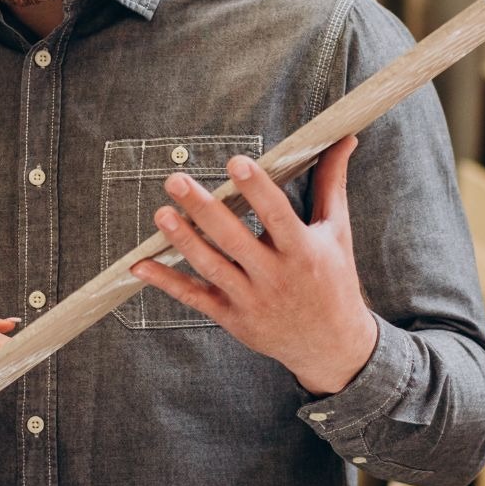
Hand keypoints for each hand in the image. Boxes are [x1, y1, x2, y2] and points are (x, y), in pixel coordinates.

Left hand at [131, 136, 378, 394]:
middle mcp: (275, 276)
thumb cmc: (334, 280)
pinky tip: (140, 265)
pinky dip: (166, 282)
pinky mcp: (232, 318)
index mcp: (303, 251)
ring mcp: (251, 300)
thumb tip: (344, 139)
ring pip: (211, 267)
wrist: (331, 346)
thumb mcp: (337, 232)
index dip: (256, 189)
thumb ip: (331, 184)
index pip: (277, 215)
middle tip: (176, 181)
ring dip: (183, 240)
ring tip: (161, 213)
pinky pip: (194, 297)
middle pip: (234, 239)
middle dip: (204, 209)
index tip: (235, 162)